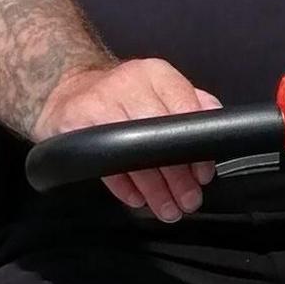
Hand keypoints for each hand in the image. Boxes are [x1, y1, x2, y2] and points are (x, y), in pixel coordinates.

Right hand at [31, 57, 221, 222]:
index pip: (186, 112)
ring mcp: (99, 103)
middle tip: (188, 200)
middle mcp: (128, 84)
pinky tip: (138, 199)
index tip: (204, 174)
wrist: (68, 91)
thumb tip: (216, 120)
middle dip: (178, 176)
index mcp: (155, 74)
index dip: (198, 148)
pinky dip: (125, 187)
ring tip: (168, 208)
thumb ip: (191, 101)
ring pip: (133, 155)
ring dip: (155, 189)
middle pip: (159, 137)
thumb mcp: (158, 88)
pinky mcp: (75, 124)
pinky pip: (105, 165)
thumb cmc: (122, 96)